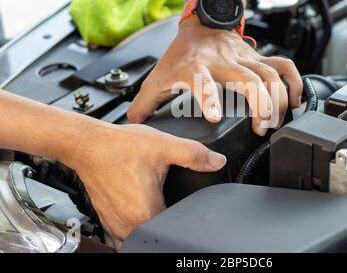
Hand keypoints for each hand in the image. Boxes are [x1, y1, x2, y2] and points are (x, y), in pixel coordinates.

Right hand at [65, 123, 225, 249]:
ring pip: (136, 242)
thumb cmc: (119, 147)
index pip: (174, 231)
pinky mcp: (106, 220)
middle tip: (172, 210)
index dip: (185, 222)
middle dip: (167, 229)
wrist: (88, 144)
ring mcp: (114, 225)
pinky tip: (139, 218)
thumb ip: (194, 154)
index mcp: (146, 212)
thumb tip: (217, 161)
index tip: (186, 210)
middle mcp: (128, 225)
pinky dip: (132, 232)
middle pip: (155, 238)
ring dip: (148, 233)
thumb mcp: (163, 146)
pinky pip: (121, 238)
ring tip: (158, 215)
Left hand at [127, 17, 302, 135]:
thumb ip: (145, 102)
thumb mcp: (158, 76)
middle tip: (261, 129)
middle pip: (249, 79)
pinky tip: (296, 101)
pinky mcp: (258, 58)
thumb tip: (134, 124)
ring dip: (278, 100)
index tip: (213, 117)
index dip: (208, 97)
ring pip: (270, 75)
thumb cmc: (182, 53)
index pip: (201, 80)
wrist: (202, 24)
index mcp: (195, 67)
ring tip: (275, 122)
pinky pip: (283, 66)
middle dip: (260, 105)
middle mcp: (223, 62)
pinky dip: (294, 82)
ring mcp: (244, 59)